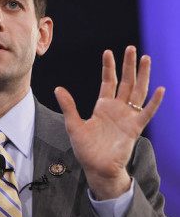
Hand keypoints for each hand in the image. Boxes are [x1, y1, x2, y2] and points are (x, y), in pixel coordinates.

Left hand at [54, 46, 164, 199]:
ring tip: (146, 59)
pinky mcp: (135, 128)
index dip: (108, 67)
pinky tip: (159, 89)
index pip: (108, 81)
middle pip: (125, 82)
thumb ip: (69, 106)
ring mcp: (127, 117)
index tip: (108, 52)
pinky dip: (153, 102)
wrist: (97, 168)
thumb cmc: (86, 148)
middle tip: (132, 48)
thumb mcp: (74, 125)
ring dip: (142, 76)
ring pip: (138, 92)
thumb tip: (58, 88)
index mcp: (103, 106)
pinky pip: (146, 113)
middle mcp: (117, 108)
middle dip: (128, 65)